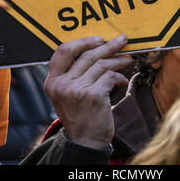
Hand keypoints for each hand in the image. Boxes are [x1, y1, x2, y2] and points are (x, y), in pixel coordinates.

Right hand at [44, 35, 131, 149]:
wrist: (85, 141)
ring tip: (127, 59)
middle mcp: (62, 84)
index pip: (63, 51)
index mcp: (52, 81)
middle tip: (121, 40)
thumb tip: (95, 47)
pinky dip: (120, 77)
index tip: (98, 39)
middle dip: (108, 46)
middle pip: (87, 55)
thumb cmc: (79, 113)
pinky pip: (110, 76)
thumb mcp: (66, 93)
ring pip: (101, 64)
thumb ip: (72, 72)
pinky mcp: (93, 96)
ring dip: (118, 60)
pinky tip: (122, 81)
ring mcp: (77, 90)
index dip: (82, 42)